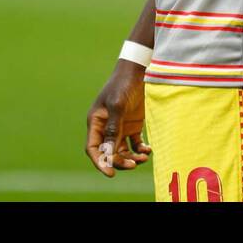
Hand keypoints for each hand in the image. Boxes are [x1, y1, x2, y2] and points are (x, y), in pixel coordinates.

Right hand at [85, 59, 151, 176]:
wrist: (140, 70)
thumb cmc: (124, 84)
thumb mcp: (117, 105)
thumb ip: (113, 128)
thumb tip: (108, 151)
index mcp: (96, 122)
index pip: (93, 148)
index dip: (100, 162)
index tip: (111, 173)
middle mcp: (106, 126)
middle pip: (109, 153)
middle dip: (120, 161)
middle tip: (133, 165)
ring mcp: (120, 126)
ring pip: (122, 151)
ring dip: (131, 158)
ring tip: (144, 158)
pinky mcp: (133, 124)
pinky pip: (134, 144)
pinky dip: (140, 149)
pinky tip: (148, 149)